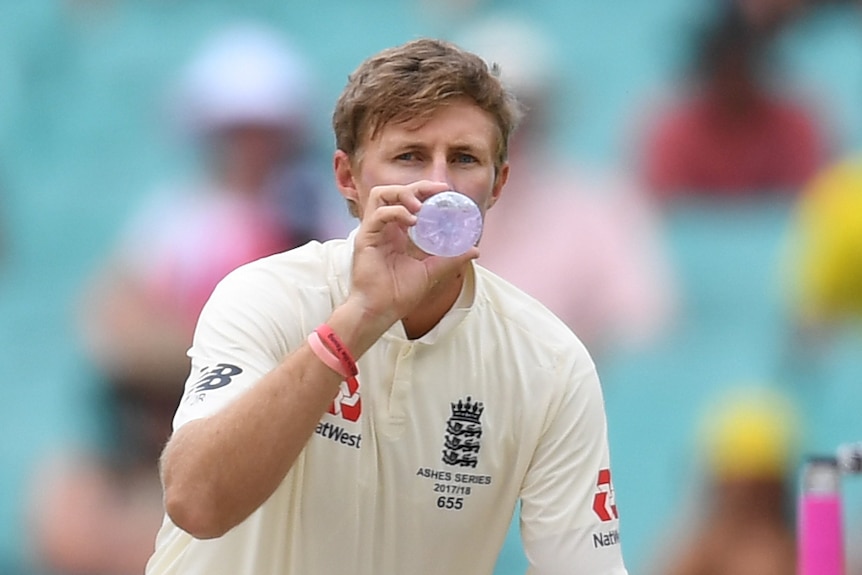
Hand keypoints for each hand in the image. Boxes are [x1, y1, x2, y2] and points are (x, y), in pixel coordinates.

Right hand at [347, 180, 478, 325]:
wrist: (381, 311)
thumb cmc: (400, 293)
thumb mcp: (432, 271)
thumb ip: (452, 258)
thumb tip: (475, 249)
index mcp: (398, 231)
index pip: (408, 200)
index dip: (425, 191)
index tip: (445, 190)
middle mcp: (385, 227)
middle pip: (395, 191)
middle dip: (417, 187)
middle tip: (436, 191)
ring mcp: (373, 231)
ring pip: (381, 195)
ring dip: (403, 194)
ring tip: (420, 206)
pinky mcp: (365, 238)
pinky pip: (378, 215)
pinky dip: (396, 212)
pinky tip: (411, 221)